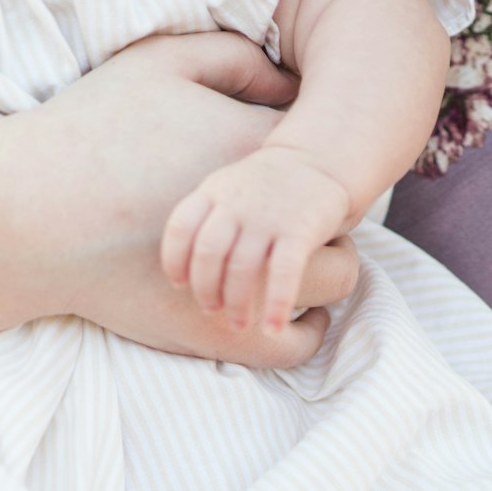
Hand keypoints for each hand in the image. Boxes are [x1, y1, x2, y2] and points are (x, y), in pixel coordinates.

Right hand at [0, 34, 358, 369]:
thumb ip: (236, 60)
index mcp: (258, 152)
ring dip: (319, 269)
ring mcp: (248, 288)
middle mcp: (266, 224)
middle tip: (285, 217)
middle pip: (345, 222)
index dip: (312, 161)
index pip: (330, 159)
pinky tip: (272, 305)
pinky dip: (299, 325)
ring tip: (281, 260)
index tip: (281, 168)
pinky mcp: (222, 336)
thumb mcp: (162, 63)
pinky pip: (299, 342)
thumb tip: (285, 82)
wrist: (31, 218)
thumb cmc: (89, 132)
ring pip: (336, 282)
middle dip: (323, 217)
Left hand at [161, 145, 350, 332]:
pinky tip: (273, 329)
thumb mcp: (225, 189)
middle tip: (211, 310)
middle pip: (209, 253)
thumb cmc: (262, 189)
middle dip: (205, 289)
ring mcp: (269, 217)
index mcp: (214, 192)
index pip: (181, 227)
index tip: (178, 284)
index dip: (174, 260)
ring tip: (239, 325)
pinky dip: (277, 305)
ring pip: (242, 268)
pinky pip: (284, 273)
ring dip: (237, 303)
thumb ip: (203, 219)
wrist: (317, 161)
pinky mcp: (300, 231)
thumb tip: (178, 272)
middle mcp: (238, 204)